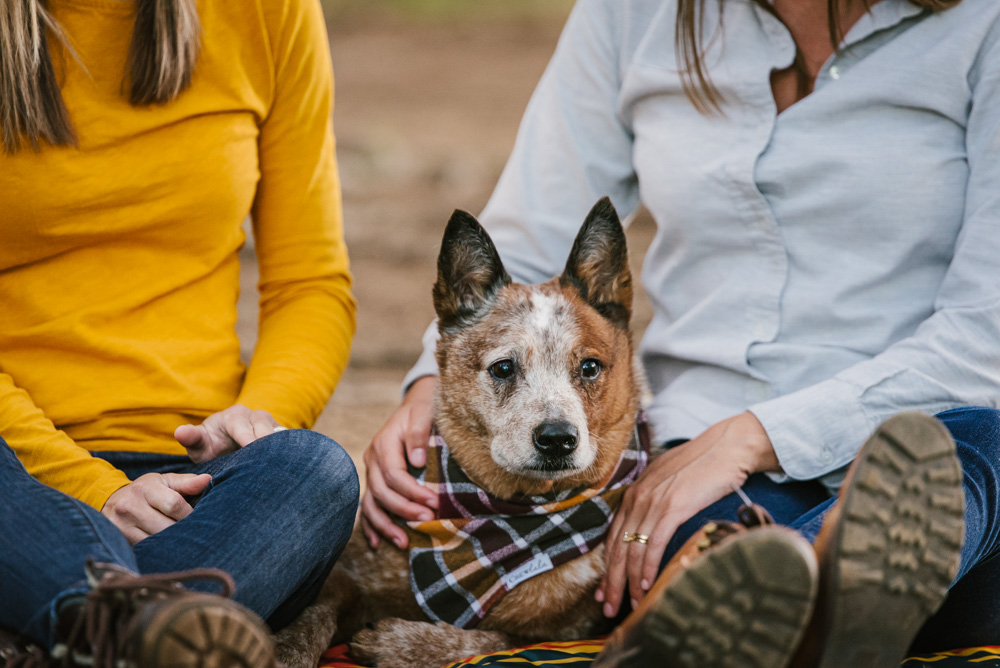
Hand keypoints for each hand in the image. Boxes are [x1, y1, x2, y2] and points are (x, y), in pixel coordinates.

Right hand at [102, 472, 211, 543]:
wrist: (110, 502)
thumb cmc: (146, 490)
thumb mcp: (164, 481)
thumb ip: (187, 482)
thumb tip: (208, 480)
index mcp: (145, 489)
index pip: (174, 504)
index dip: (189, 513)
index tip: (197, 517)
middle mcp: (130, 507)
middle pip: (166, 526)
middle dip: (183, 530)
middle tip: (193, 532)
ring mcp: (122, 527)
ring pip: (156, 542)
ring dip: (172, 542)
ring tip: (182, 539)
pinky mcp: (120, 542)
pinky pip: (146, 550)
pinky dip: (159, 550)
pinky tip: (167, 548)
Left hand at [174, 404, 279, 462]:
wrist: (225, 446)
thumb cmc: (210, 445)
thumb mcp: (198, 443)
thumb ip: (191, 437)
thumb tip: (180, 432)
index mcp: (235, 416)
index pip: (244, 428)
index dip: (248, 441)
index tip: (250, 452)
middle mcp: (257, 417)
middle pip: (266, 431)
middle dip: (266, 448)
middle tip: (266, 468)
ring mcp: (272, 425)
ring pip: (280, 438)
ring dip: (279, 453)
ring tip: (278, 471)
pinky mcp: (282, 437)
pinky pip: (289, 445)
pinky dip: (288, 456)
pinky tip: (286, 471)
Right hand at [360, 376, 438, 548]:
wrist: (416, 404)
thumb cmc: (424, 409)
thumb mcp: (424, 413)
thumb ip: (419, 433)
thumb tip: (418, 460)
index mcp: (383, 443)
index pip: (394, 474)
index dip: (413, 492)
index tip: (435, 503)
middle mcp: (372, 459)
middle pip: (381, 492)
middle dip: (403, 510)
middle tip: (427, 521)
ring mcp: (371, 471)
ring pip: (370, 503)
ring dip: (384, 526)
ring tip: (403, 542)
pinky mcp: (375, 481)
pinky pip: (368, 506)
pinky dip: (370, 526)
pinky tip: (376, 544)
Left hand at [596, 411, 779, 616]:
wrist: (725, 447)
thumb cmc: (701, 467)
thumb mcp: (668, 485)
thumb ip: (655, 504)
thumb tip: (652, 530)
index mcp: (634, 494)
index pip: (613, 538)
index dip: (607, 568)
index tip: (603, 591)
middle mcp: (637, 499)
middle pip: (617, 549)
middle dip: (611, 582)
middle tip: (609, 608)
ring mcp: (653, 503)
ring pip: (633, 550)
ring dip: (630, 582)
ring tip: (630, 606)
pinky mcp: (673, 507)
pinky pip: (654, 543)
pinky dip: (649, 567)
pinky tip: (647, 585)